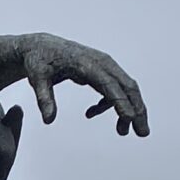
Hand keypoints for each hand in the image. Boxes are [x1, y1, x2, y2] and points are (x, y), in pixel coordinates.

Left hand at [19, 36, 147, 136]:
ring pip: (126, 88)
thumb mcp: (37, 78)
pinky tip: (89, 113)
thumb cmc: (39, 60)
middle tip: (142, 133)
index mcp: (86, 63)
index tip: (130, 119)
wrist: (41, 46)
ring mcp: (104, 66)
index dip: (121, 102)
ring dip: (130, 109)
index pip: (109, 84)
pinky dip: (110, 103)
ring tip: (123, 131)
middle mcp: (101, 62)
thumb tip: (49, 120)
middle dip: (137, 109)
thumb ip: (44, 98)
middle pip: (127, 86)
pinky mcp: (102, 71)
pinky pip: (114, 89)